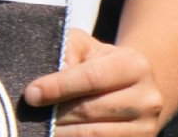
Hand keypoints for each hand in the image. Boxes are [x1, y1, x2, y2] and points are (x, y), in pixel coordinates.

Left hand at [26, 28, 168, 126]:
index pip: (91, 77)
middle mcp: (148, 99)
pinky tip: (60, 136)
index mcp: (135, 66)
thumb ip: (68, 51)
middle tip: (30, 114)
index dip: (58, 86)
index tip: (31, 94)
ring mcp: (146, 129)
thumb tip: (46, 83)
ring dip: (62, 133)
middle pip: (90, 110)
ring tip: (42, 128)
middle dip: (56, 113)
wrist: (135, 91)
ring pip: (93, 135)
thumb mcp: (88, 48)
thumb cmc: (103, 66)